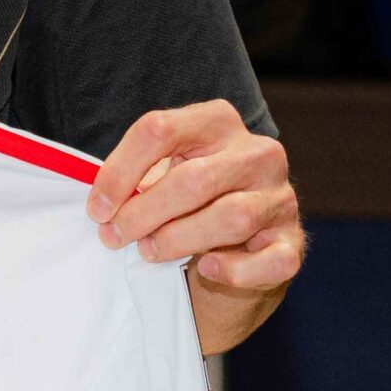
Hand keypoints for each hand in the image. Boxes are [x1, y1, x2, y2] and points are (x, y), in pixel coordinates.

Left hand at [86, 100, 303, 355]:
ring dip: (178, 240)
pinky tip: (206, 268)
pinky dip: (234, 270)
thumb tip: (105, 205)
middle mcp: (257, 152)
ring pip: (231, 217)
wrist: (240, 238)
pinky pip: (270, 260)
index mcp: (217, 121)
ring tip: (149, 250)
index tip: (97, 208)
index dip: (120, 171)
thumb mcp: (162, 172)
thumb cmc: (188, 198)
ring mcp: (281, 196)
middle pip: (193, 178)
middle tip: (114, 236)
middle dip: (143, 213)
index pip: (160, 130)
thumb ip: (138, 178)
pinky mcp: (293, 240)